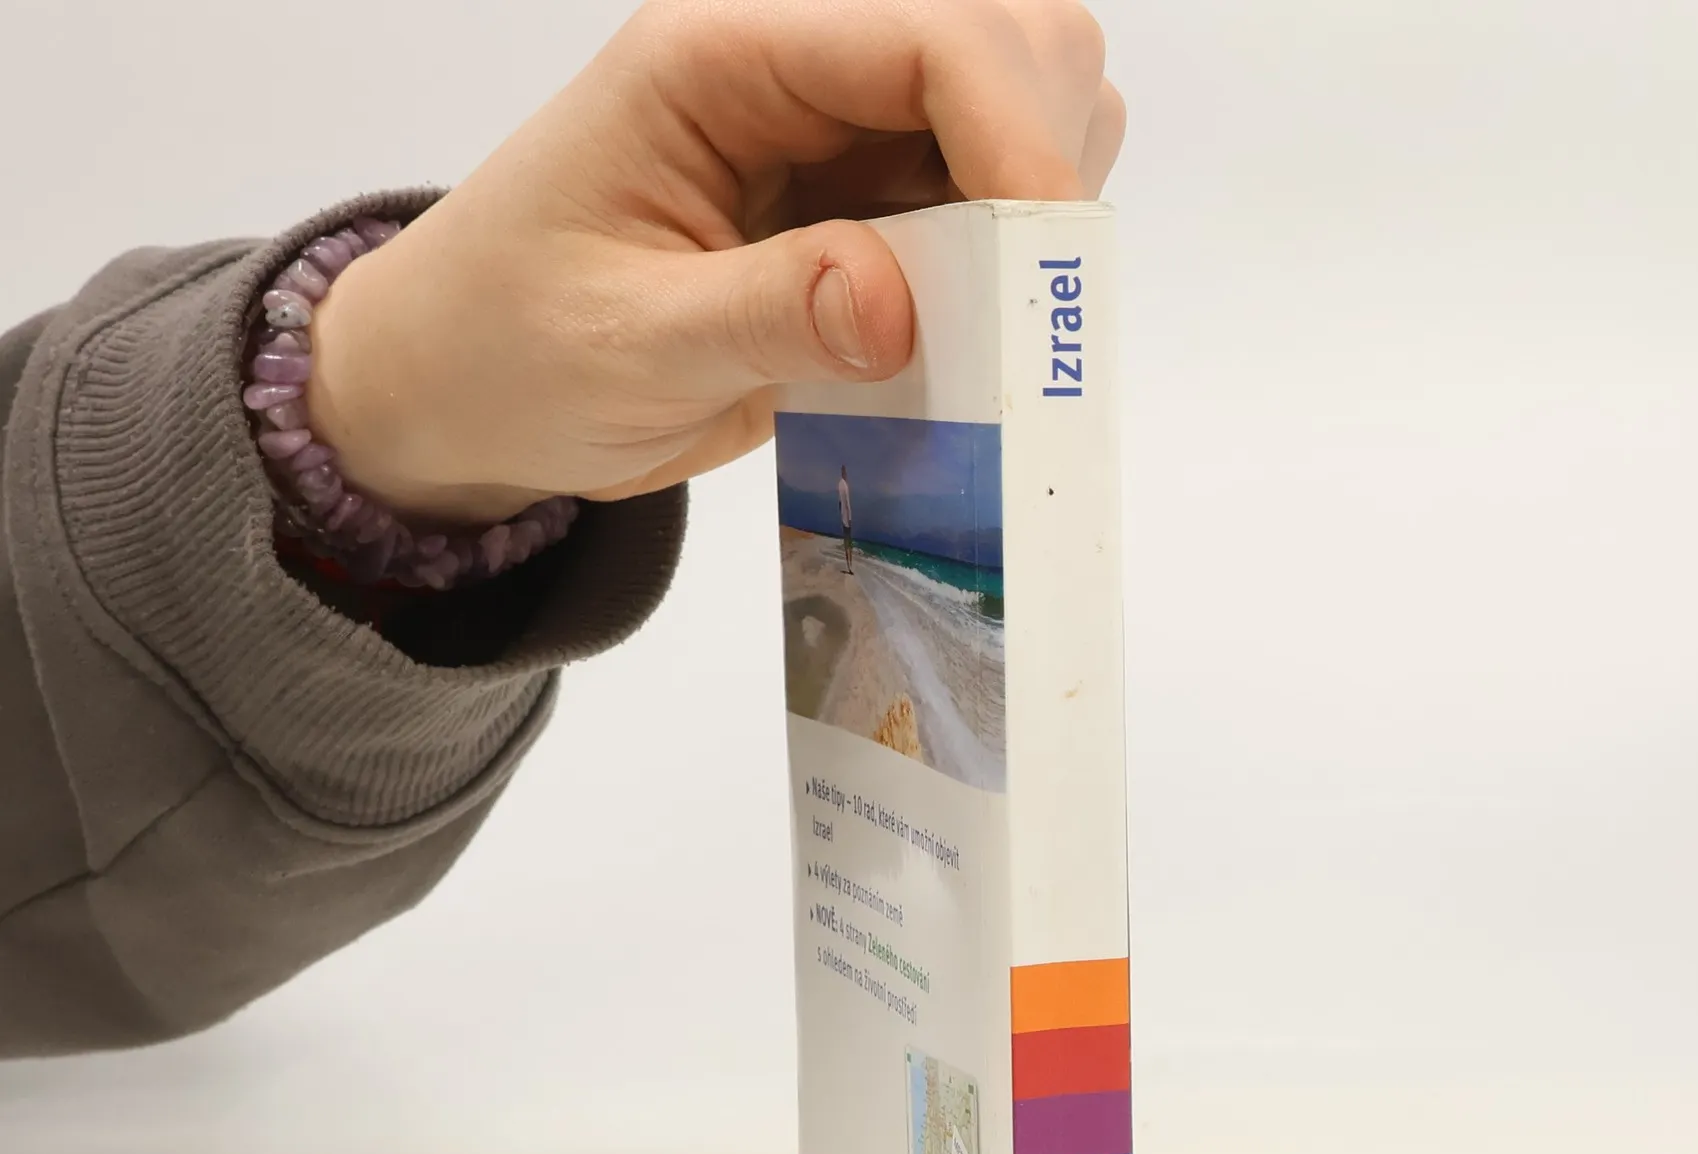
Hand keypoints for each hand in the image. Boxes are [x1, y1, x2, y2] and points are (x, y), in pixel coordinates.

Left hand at [307, 0, 1124, 524]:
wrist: (469, 393)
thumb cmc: (510, 351)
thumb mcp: (624, 346)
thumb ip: (764, 318)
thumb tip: (898, 306)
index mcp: (721, 60)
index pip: (922, 35)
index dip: (1014, 129)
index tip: (1048, 260)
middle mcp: (798, 76)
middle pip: (1005, 38)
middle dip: (1043, 155)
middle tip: (1023, 299)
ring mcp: (840, 146)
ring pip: (1016, 116)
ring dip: (1035, 214)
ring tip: (992, 324)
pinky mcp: (864, 219)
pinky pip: (981, 213)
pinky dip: (1008, 270)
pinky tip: (970, 340)